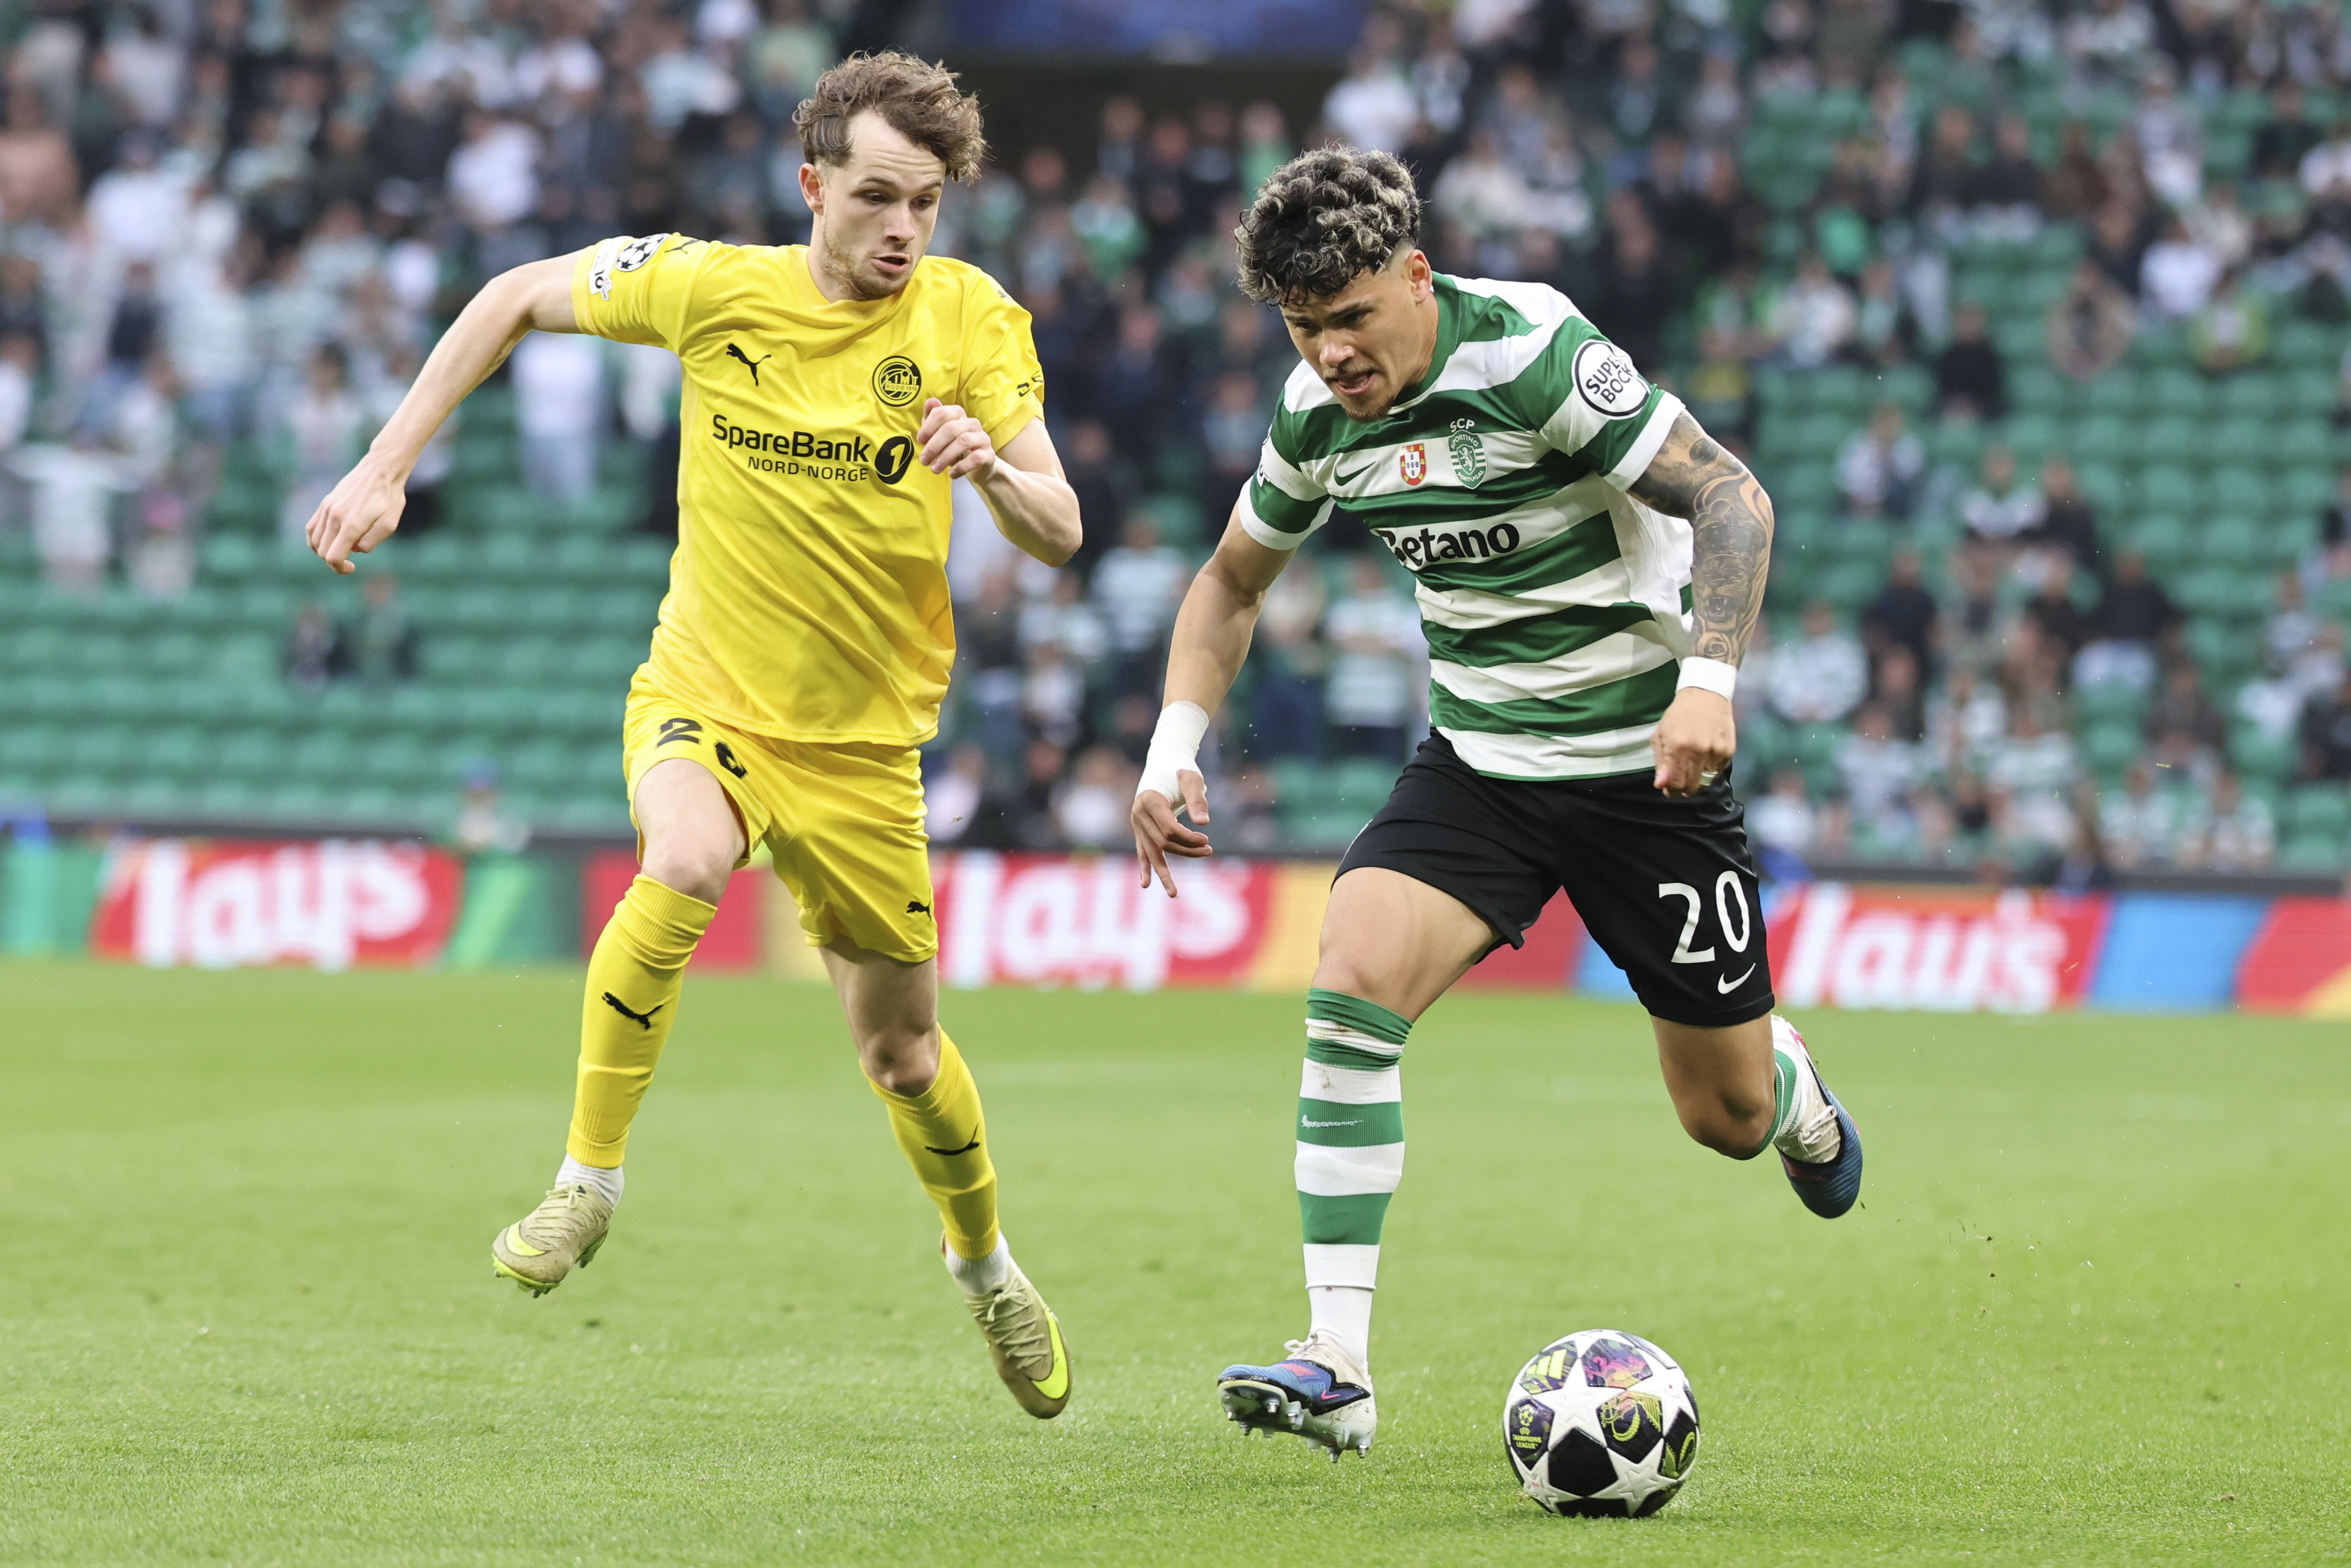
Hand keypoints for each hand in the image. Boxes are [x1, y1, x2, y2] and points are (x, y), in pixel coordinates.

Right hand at [305, 454, 409, 574]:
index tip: (351, 568)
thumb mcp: (389, 524)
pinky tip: (328, 541)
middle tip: (348, 563)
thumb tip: (355, 550)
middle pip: (322, 552)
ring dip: (324, 551)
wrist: (381, 469)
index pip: (334, 557)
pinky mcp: (325, 503)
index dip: (340, 568)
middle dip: (334, 562)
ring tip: (340, 551)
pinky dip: (315, 539)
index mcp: (352, 525)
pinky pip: (311, 527)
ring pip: (314, 541)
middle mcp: (335, 517)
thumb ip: (370, 542)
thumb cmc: (390, 497)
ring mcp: (327, 508)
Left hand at [916, 397, 996, 481]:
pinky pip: (976, 458)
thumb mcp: (939, 434)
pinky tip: (952, 474)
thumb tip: (930, 402)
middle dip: (934, 446)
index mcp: (958, 414)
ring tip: (935, 469)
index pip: (942, 413)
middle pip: (950, 428)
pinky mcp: (989, 454)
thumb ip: (932, 419)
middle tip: (924, 460)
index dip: (928, 427)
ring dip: (945, 457)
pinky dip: (961, 467)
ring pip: (963, 441)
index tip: (920, 441)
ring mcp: (982, 438)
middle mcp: (972, 423)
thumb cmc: (954, 448)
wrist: (978, 467)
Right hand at [1130, 768, 1210, 896]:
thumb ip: (1197, 799)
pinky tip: (1146, 884)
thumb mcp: (1193, 779)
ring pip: (1152, 852)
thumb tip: (1204, 823)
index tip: (1207, 840)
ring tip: (1174, 894)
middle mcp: (1139, 813)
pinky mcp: (1140, 828)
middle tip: (1209, 851)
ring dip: (1165, 871)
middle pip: (1163, 842)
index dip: (1189, 839)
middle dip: (1186, 851)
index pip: (1169, 829)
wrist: (1164, 762)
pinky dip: (1145, 867)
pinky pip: (1142, 850)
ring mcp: (1137, 822)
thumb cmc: (1181, 769)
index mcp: (1150, 800)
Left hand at [1651, 687, 1734, 797]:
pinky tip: (1704, 761)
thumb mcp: (1661, 735)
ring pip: (1706, 783)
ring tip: (1691, 771)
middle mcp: (1698, 751)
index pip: (1676, 783)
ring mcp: (1716, 751)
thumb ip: (1661, 762)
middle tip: (1679, 783)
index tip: (1669, 789)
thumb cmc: (1678, 715)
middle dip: (1683, 789)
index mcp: (1678, 747)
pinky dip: (1709, 772)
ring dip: (1697, 782)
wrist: (1706, 694)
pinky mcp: (1729, 751)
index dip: (1671, 791)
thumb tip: (1661, 785)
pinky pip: (1717, 772)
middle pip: (1692, 786)